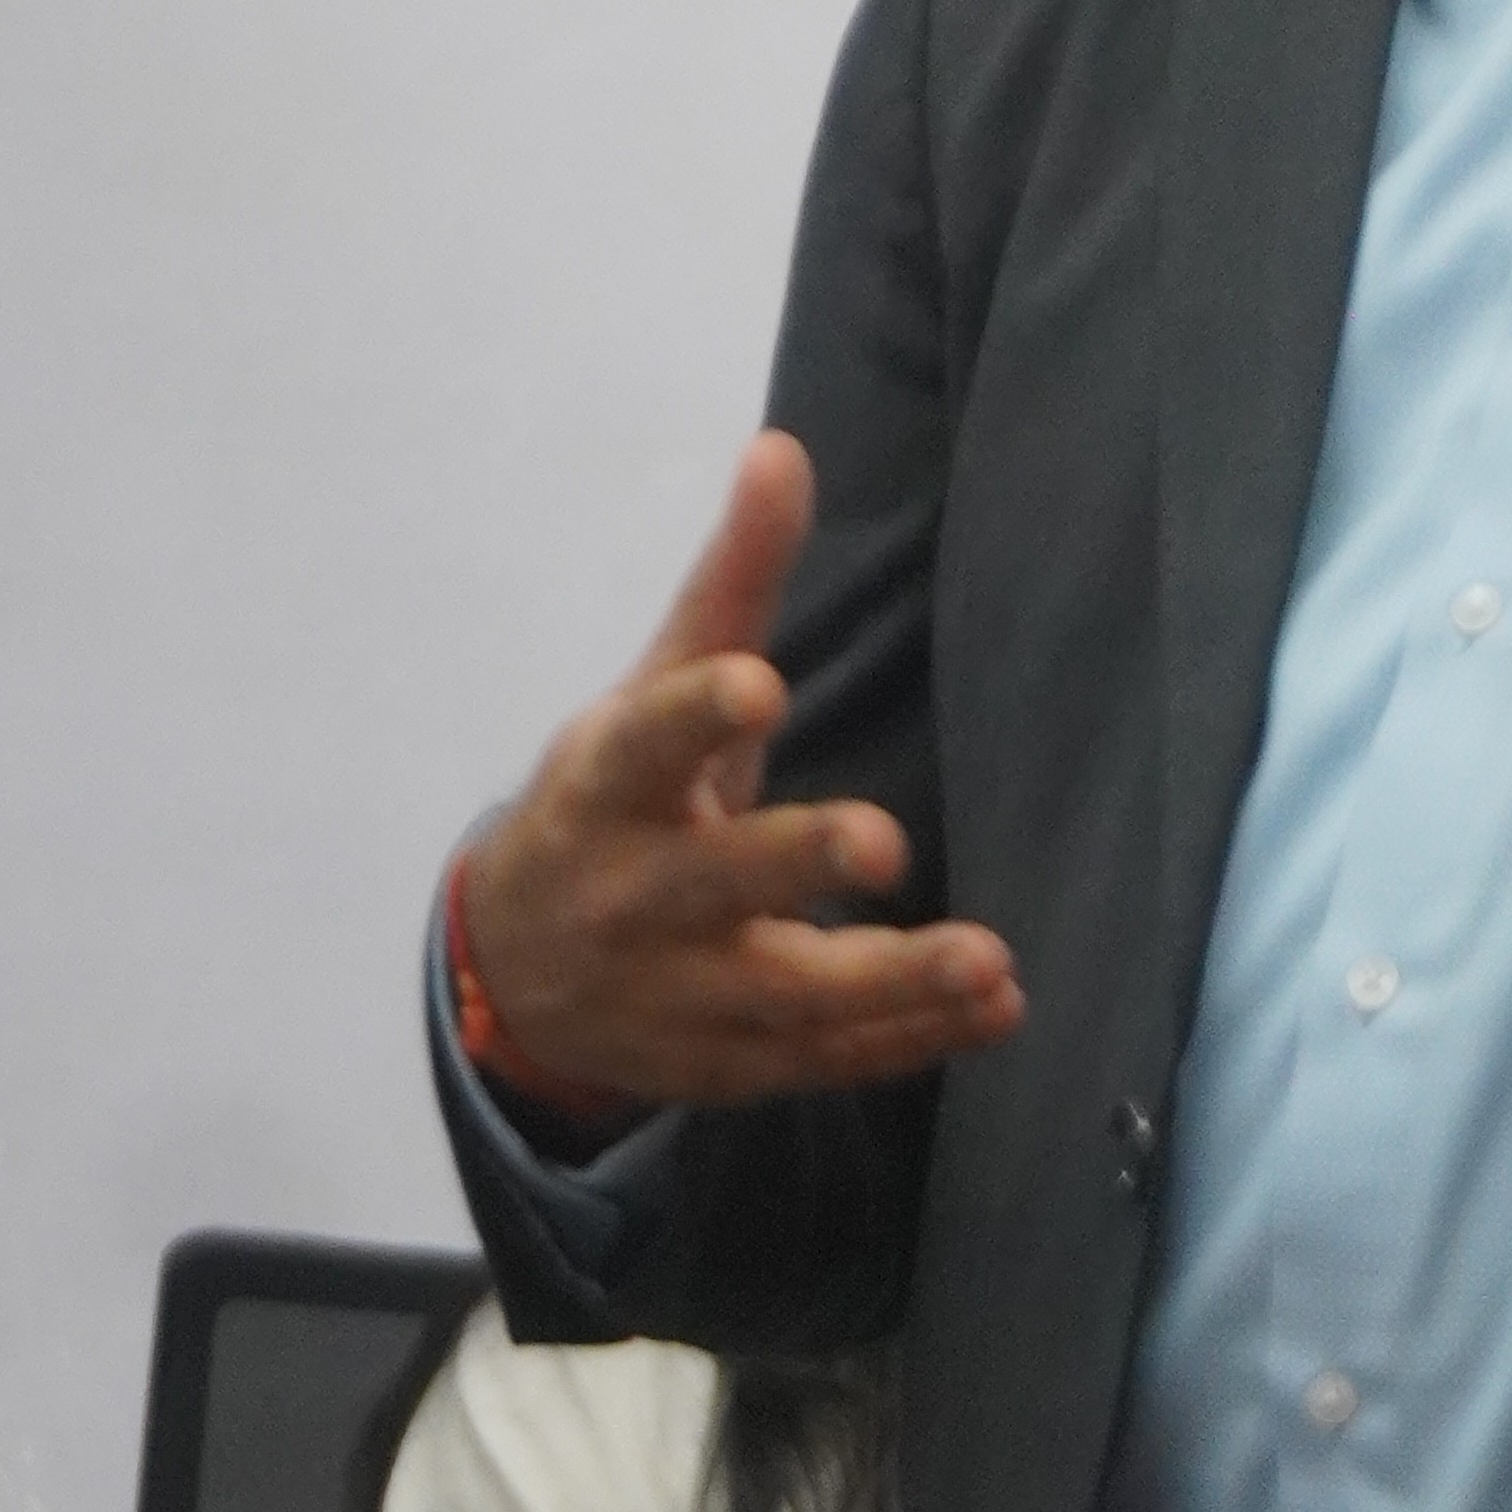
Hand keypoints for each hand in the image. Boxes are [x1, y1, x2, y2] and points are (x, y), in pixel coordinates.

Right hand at [458, 430, 1023, 1111]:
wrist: (514, 971)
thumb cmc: (611, 799)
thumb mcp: (653, 686)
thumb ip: (733, 581)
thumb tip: (785, 447)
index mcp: (607, 787)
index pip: (645, 744)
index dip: (696, 715)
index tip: (756, 685)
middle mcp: (630, 896)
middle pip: (713, 883)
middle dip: (794, 861)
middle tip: (883, 841)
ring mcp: (672, 995)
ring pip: (782, 994)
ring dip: (889, 983)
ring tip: (990, 961)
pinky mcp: (722, 1064)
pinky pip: (821, 1060)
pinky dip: (909, 1041)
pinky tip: (997, 1010)